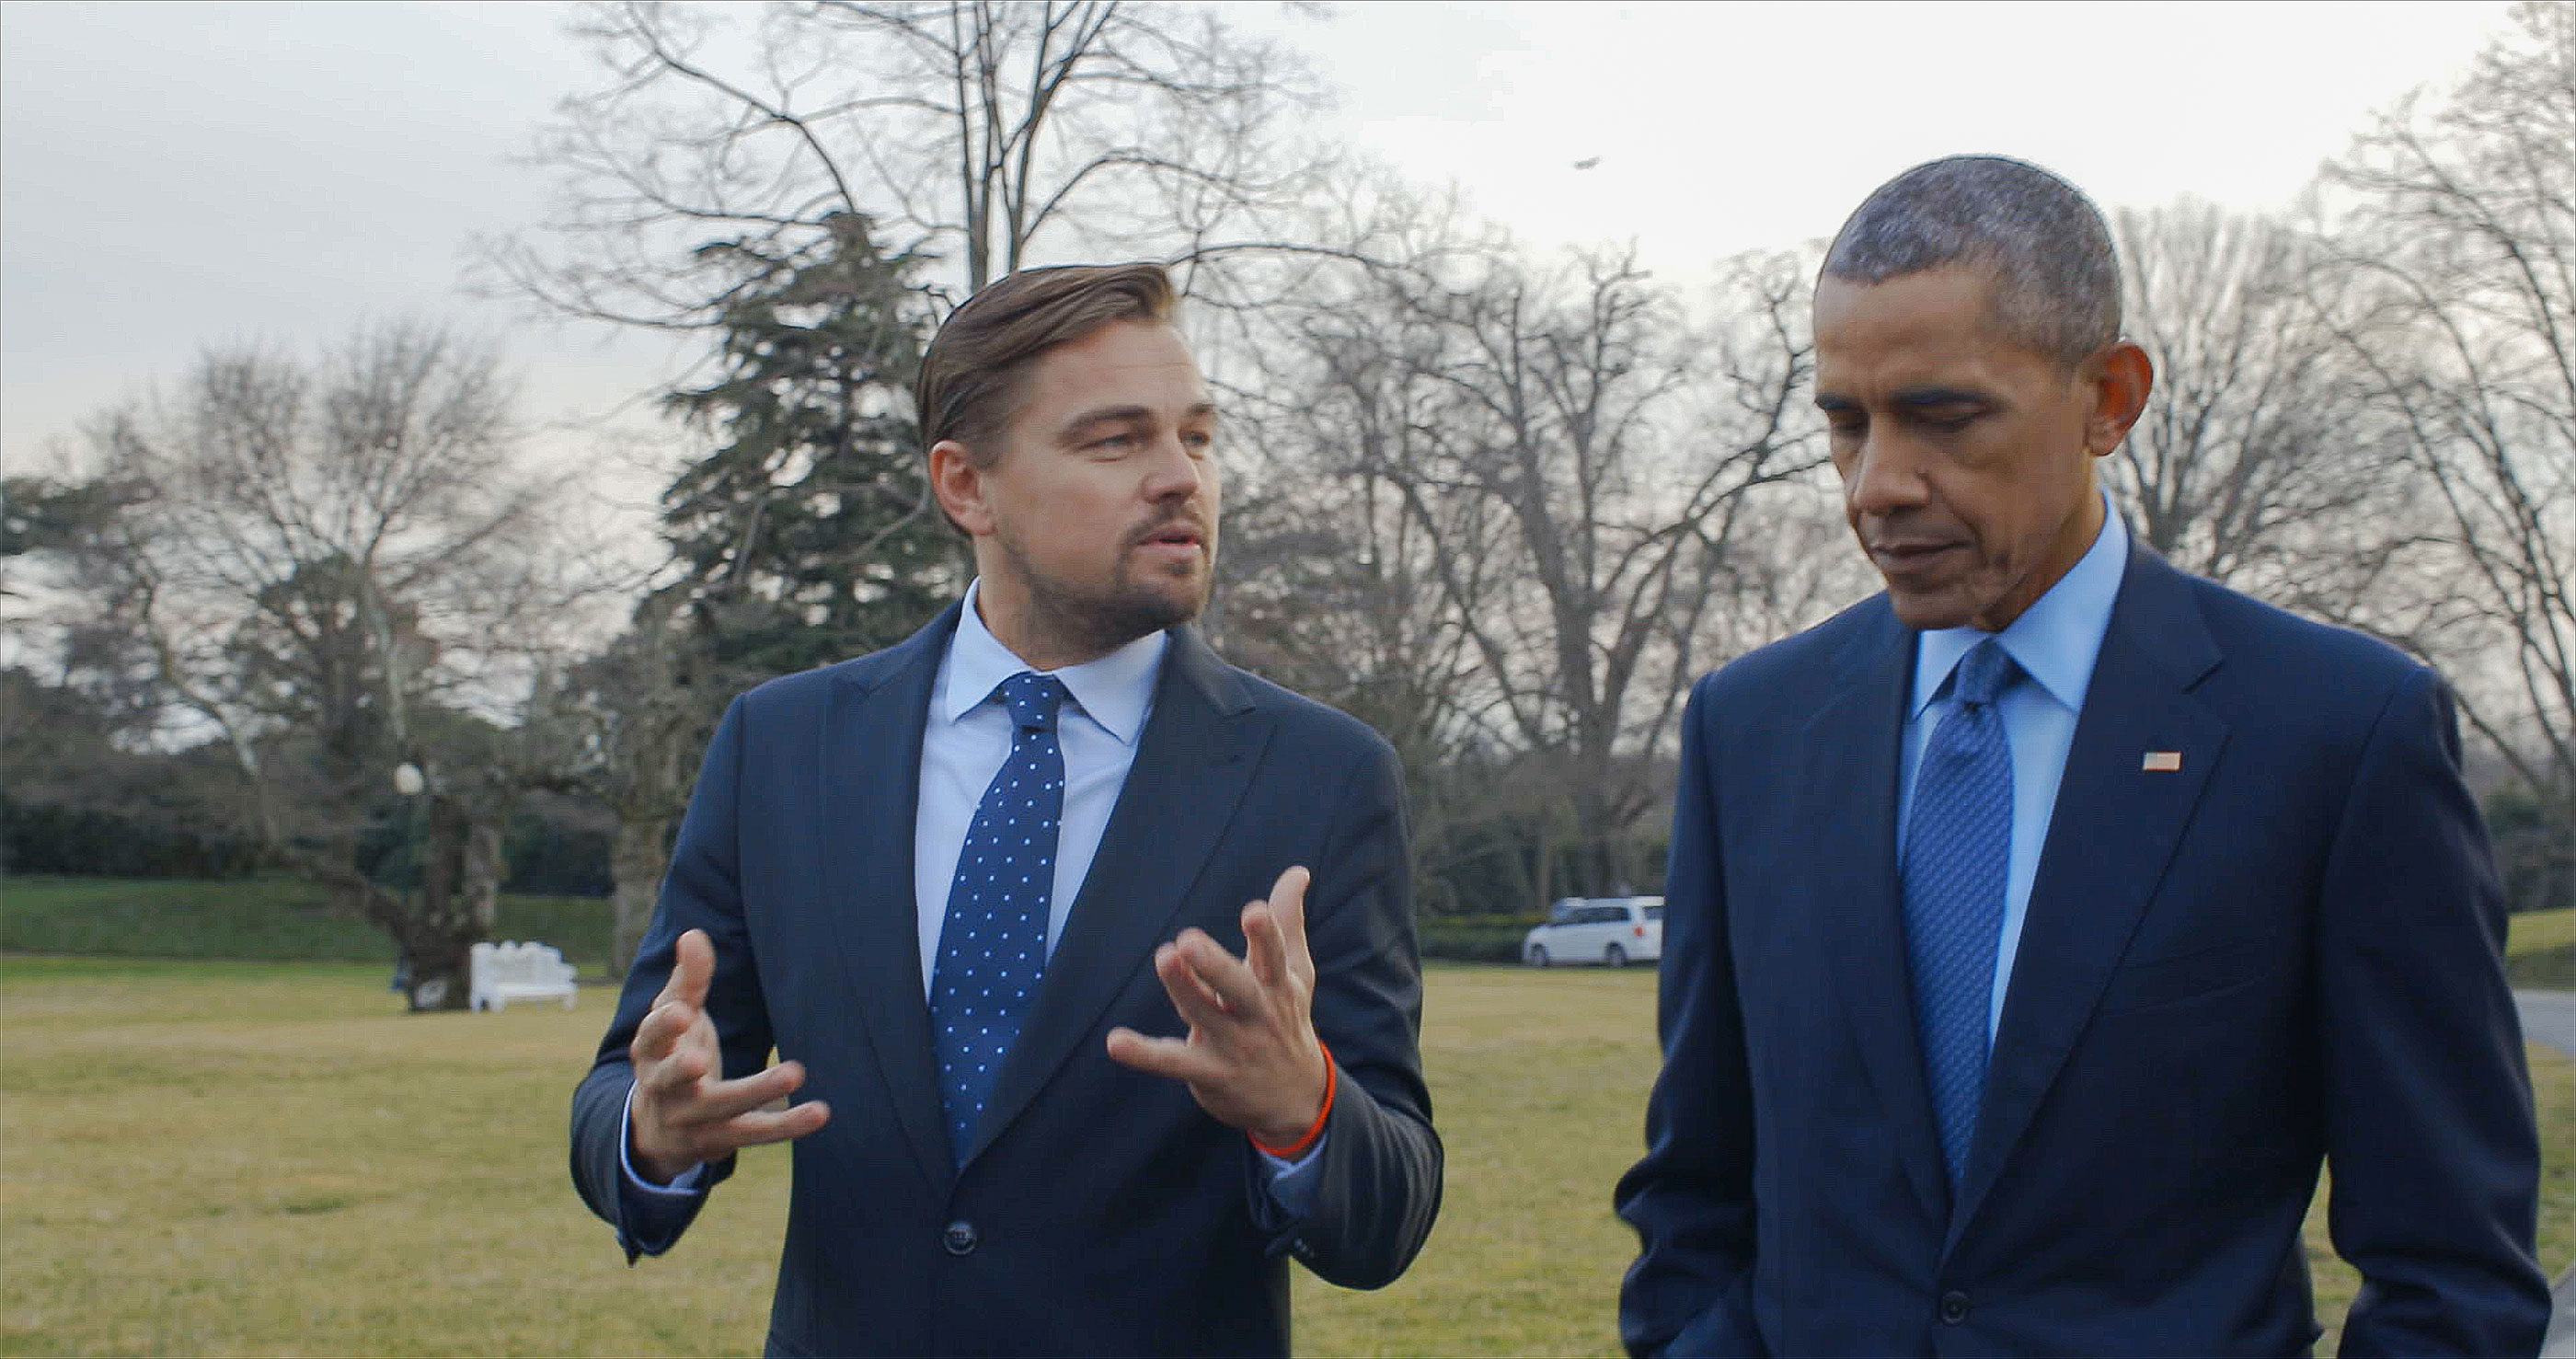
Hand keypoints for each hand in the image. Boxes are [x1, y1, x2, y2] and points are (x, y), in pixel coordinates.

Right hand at [627, 928, 828, 1183]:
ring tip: (794, 1072)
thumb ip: (687, 979)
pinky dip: (787, 1124)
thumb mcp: (674, 1016)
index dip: (663, 1026)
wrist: (659, 1126)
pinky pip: (754, 1132)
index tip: (681, 1012)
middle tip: (698, 1060)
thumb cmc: (673, 1051)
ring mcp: (690, 1119)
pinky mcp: (720, 1139)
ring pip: (722, 1108)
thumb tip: (693, 935)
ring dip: (756, 1090)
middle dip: (680, 1071)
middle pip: (669, 1079)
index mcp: (650, 1052)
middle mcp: (663, 1088)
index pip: (650, 1037)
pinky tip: (820, 1112)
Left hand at [1105, 866, 1329, 1147]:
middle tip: (1188, 941)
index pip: (1274, 957)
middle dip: (1215, 967)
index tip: (1253, 911)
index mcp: (1278, 986)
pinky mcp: (1210, 1073)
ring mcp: (1234, 1046)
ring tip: (1164, 958)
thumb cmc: (1288, 1018)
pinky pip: (1174, 1062)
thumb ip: (1287, 920)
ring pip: (1204, 1016)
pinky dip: (1144, 1055)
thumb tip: (1297, 871)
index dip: (1265, 935)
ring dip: (1182, 990)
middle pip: (1238, 988)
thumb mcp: (1296, 972)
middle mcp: (1258, 1015)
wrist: (1297, 1099)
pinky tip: (1115, 1042)